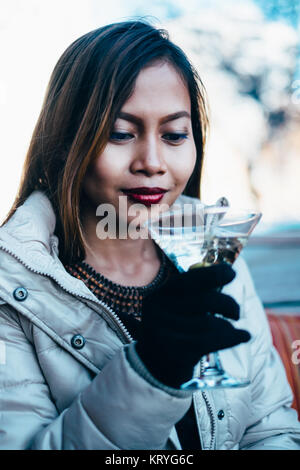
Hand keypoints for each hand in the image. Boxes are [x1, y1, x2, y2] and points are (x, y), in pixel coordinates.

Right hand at [135, 263, 250, 387]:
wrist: (153, 367)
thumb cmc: (173, 331)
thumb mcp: (175, 308)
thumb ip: (194, 294)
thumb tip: (227, 273)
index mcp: (160, 295)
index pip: (190, 279)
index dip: (214, 274)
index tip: (232, 273)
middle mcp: (159, 311)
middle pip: (204, 301)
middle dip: (228, 304)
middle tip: (236, 312)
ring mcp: (165, 333)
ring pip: (210, 323)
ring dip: (229, 326)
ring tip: (234, 329)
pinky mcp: (176, 354)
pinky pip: (212, 342)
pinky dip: (233, 337)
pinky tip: (244, 336)